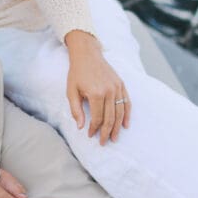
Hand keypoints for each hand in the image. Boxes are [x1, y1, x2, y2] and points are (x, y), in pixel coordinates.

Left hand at [64, 31, 130, 145]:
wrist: (87, 54)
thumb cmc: (77, 73)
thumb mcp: (71, 91)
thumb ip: (75, 110)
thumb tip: (80, 127)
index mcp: (96, 93)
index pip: (97, 118)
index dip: (94, 128)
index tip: (90, 135)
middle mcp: (109, 91)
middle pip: (110, 117)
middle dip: (106, 132)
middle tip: (103, 142)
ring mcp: (117, 87)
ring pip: (120, 112)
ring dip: (117, 127)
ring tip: (114, 138)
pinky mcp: (121, 84)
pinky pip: (127, 102)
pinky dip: (127, 114)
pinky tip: (125, 125)